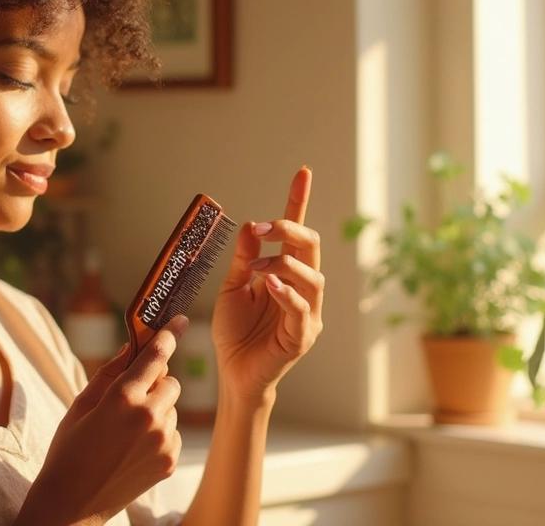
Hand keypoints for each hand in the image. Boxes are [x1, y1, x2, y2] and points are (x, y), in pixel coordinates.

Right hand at [18, 315, 189, 525]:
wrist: (71, 504)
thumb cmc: (69, 449)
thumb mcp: (81, 405)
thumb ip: (110, 372)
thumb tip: (131, 347)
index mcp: (122, 397)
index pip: (156, 356)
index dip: (169, 335)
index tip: (180, 321)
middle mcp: (148, 416)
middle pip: (170, 381)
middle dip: (154, 383)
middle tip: (130, 396)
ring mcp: (163, 441)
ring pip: (172, 407)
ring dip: (157, 409)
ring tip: (125, 431)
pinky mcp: (170, 461)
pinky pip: (174, 432)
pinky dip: (160, 433)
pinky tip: (133, 448)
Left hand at [212, 165, 323, 404]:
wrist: (232, 372)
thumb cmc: (234, 332)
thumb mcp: (231, 287)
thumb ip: (243, 259)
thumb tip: (250, 227)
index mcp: (285, 272)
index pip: (296, 233)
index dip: (299, 201)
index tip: (302, 172)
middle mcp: (302, 288)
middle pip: (312, 246)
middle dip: (289, 230)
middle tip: (261, 229)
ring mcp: (307, 312)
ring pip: (313, 276)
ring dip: (284, 264)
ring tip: (257, 269)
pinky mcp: (303, 335)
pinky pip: (302, 308)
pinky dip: (286, 292)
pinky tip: (268, 284)